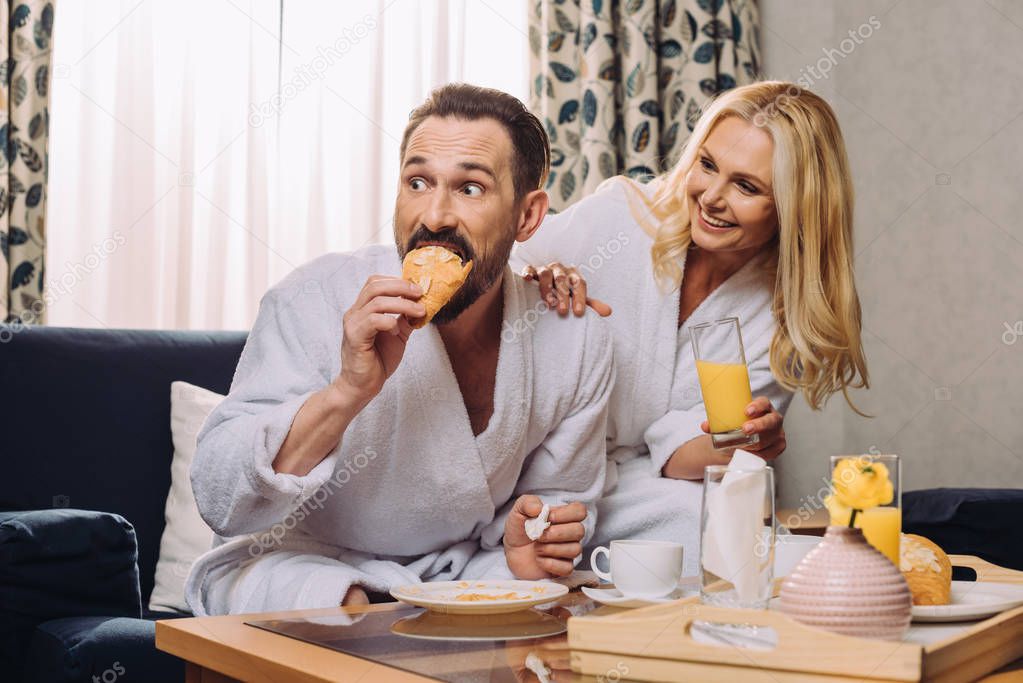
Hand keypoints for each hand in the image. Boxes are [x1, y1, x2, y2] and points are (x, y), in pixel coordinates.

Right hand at [336, 275, 423, 402]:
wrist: (363, 385)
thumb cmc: (377, 360)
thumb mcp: (397, 335)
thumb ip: (405, 319)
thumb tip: (421, 305)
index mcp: (363, 309)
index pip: (374, 282)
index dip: (396, 280)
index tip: (417, 287)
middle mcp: (355, 313)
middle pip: (375, 286)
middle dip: (401, 286)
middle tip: (420, 293)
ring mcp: (353, 324)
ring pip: (376, 302)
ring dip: (402, 304)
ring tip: (419, 311)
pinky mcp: (354, 337)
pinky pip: (373, 320)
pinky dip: (389, 322)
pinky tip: (396, 331)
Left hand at [504, 495, 586, 578]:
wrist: (511, 551)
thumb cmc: (520, 530)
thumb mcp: (519, 511)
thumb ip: (528, 503)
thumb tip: (539, 508)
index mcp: (563, 517)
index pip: (580, 511)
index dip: (566, 514)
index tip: (548, 518)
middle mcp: (569, 534)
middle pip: (579, 531)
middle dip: (555, 533)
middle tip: (538, 535)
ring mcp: (567, 552)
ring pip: (575, 550)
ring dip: (550, 548)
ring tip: (537, 547)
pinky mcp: (562, 568)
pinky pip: (567, 568)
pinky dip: (550, 564)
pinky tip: (539, 559)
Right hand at [520, 262, 611, 317]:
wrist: (546, 282)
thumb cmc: (563, 293)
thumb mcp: (577, 298)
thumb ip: (590, 304)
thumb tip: (608, 312)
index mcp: (573, 275)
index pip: (580, 283)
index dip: (580, 297)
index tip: (579, 313)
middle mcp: (560, 270)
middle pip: (563, 279)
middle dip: (563, 295)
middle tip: (563, 312)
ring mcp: (545, 269)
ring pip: (546, 274)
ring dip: (547, 288)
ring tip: (549, 303)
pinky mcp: (531, 270)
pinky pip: (529, 269)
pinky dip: (528, 272)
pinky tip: (528, 280)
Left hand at [701, 396, 785, 459]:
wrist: (747, 438)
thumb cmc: (740, 424)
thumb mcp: (731, 421)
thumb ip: (717, 423)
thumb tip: (705, 426)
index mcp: (764, 407)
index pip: (763, 403)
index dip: (757, 406)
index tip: (746, 411)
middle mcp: (774, 418)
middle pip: (770, 421)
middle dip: (758, 426)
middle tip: (745, 429)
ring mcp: (778, 433)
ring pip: (769, 439)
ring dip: (755, 442)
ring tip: (742, 445)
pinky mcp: (778, 446)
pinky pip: (770, 452)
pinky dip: (759, 453)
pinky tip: (750, 453)